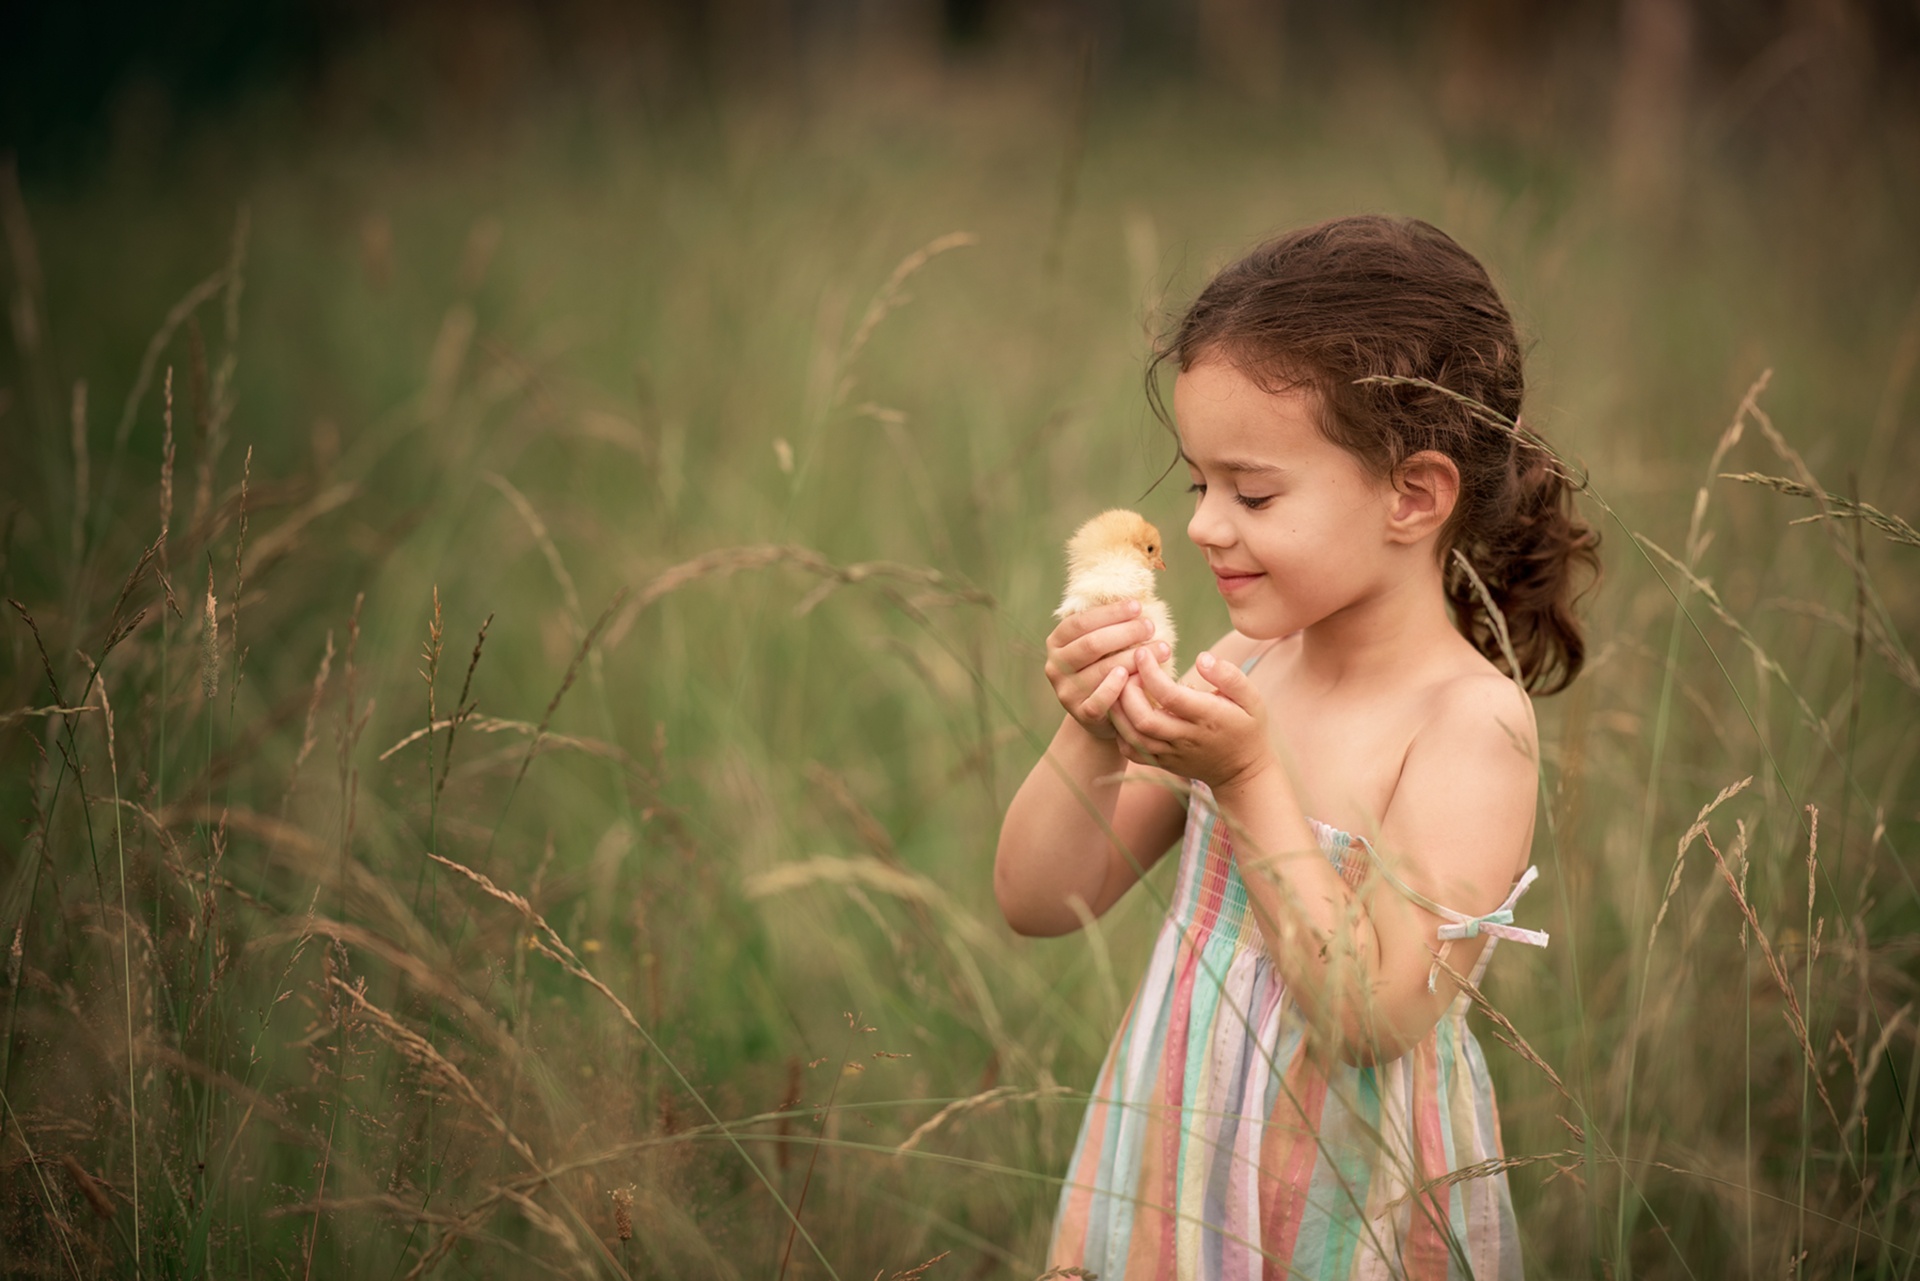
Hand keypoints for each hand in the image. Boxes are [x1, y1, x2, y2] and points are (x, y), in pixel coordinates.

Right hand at [1044, 602, 1171, 741]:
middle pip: (1091, 644)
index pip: (1081, 622)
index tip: (1138, 606)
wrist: (1103, 714)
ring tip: (1162, 648)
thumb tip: (1139, 595)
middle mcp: (1055, 665)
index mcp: (1057, 641)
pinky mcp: (1080, 714)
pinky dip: (1117, 687)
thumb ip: (1110, 624)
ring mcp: (1065, 691)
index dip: (1110, 613)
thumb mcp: (1102, 644)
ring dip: (1133, 657)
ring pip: (1100, 670)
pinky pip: (1099, 700)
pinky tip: (1137, 675)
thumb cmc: (1107, 667)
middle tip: (1150, 627)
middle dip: (1125, 632)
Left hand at [1111, 649, 1274, 789]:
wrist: (1243, 772)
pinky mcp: (1162, 764)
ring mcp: (1171, 754)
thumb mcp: (1251, 698)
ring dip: (1118, 711)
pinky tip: (1123, 712)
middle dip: (1127, 691)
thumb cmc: (1247, 727)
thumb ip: (1229, 676)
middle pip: (1144, 719)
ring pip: (1133, 737)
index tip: (1142, 652)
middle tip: (1128, 670)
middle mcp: (1186, 738)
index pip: (1170, 695)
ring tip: (1118, 687)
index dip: (1150, 672)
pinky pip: (1132, 752)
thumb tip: (1202, 657)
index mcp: (1207, 718)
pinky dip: (1120, 731)